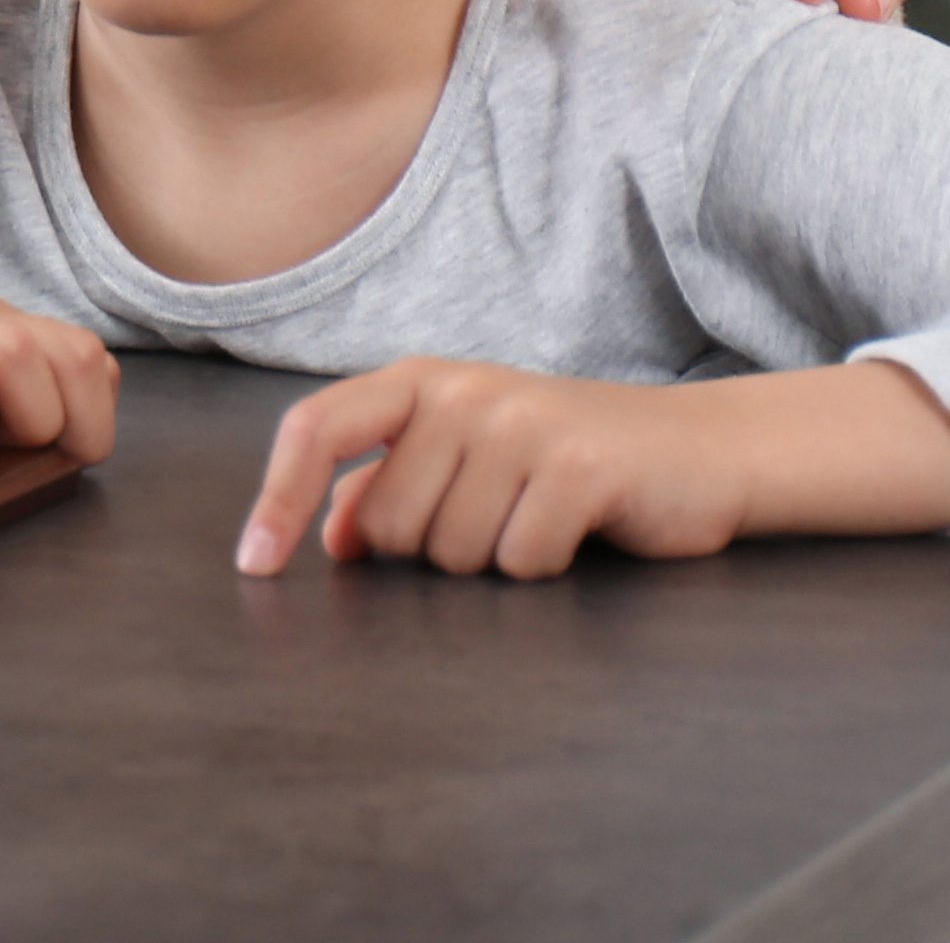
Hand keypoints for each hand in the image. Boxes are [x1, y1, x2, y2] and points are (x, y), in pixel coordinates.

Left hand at [237, 356, 949, 579]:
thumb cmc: (565, 462)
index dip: (276, 499)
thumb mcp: (468, 458)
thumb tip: (325, 536)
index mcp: (419, 383)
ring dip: (494, 558)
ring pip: (453, 552)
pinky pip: (520, 562)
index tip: (254, 566)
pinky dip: (544, 566)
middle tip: (497, 516)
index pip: (315, 428)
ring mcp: (520, 424)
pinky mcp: (577, 468)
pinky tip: (577, 531)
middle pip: (391, 526)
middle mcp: (462, 391)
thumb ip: (388, 487)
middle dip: (434, 548)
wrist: (696, 452)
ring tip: (538, 518)